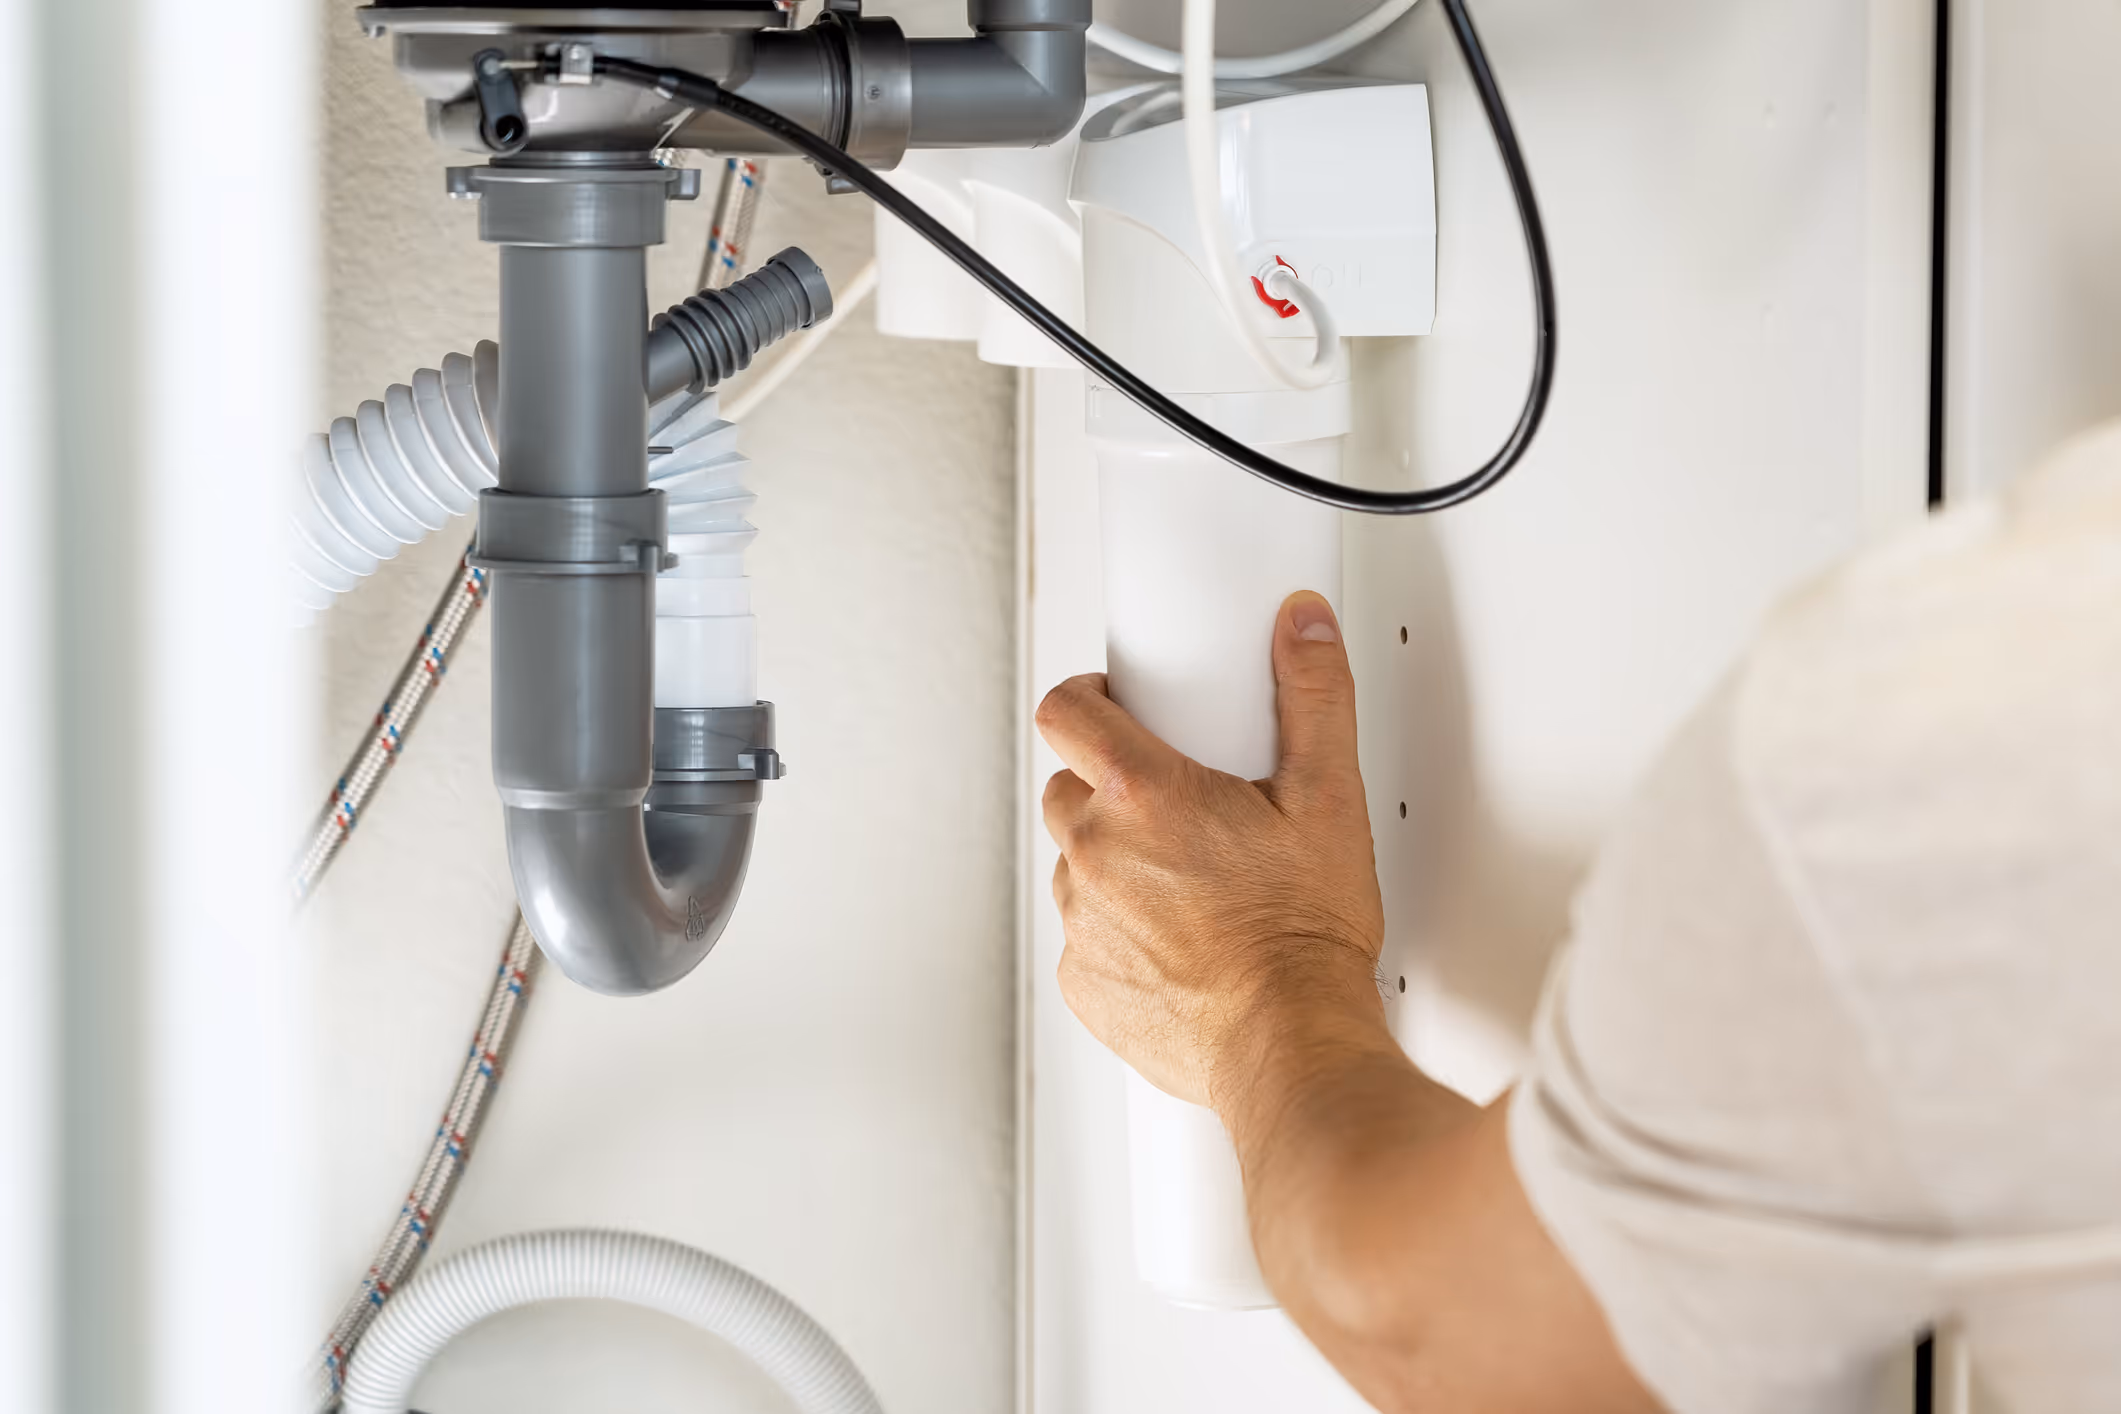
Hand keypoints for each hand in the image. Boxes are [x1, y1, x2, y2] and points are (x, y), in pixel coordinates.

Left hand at [1037, 591, 1387, 1111]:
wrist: (1290, 1042)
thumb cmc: (1303, 932)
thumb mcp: (1327, 796)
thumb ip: (1314, 696)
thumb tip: (1303, 625)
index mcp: (1142, 795)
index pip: (1066, 711)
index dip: (1085, 698)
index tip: (1112, 705)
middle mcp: (1096, 854)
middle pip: (1070, 788)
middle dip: (1112, 786)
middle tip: (1177, 804)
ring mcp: (1082, 922)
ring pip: (1078, 863)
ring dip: (1116, 860)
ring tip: (1188, 881)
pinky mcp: (1084, 982)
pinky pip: (1086, 935)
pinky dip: (1120, 930)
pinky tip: (1179, 939)